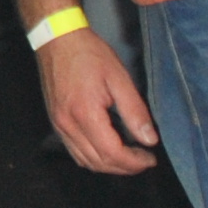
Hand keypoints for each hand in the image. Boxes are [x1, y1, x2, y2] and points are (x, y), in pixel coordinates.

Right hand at [36, 30, 159, 174]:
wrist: (56, 39)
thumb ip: (135, 111)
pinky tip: (107, 149)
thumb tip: (149, 139)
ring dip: (109, 166)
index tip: (151, 158)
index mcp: (85, 113)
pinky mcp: (56, 122)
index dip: (134, 162)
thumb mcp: (119, 78)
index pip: (112, 153)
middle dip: (125, 167)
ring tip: (129, 157)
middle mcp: (68, 125)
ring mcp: (59, 125)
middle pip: (99, 162)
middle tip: (144, 159)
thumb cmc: (89, 54)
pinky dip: (93, 158)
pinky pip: (75, 151)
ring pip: (85, 161)